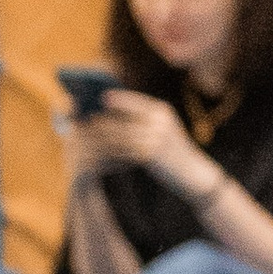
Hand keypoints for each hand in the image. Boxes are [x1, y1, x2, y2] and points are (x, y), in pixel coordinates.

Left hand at [73, 88, 211, 199]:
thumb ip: (141, 120)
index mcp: (161, 110)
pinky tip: (95, 153)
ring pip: (117, 134)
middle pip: (120, 117)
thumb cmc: (173, 152)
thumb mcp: (161, 130)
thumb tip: (108, 112)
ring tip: (81, 137)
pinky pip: (122, 150)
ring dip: (98, 136)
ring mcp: (155, 137)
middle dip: (98, 119)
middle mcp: (158, 120)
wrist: (195, 174)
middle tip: (78, 120)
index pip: (130, 100)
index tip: (90, 99)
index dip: (110, 100)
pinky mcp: (150, 154)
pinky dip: (107, 151)